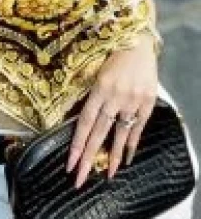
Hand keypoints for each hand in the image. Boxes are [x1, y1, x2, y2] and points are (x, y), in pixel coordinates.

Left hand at [66, 35, 157, 187]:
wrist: (136, 39)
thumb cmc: (110, 54)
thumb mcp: (93, 71)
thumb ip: (87, 95)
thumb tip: (76, 120)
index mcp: (99, 88)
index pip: (85, 122)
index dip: (77, 145)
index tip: (70, 164)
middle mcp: (115, 96)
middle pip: (99, 133)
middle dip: (88, 157)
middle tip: (80, 179)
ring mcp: (133, 100)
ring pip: (119, 133)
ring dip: (112, 156)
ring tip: (106, 175)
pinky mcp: (147, 101)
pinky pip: (138, 127)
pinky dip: (131, 143)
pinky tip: (126, 159)